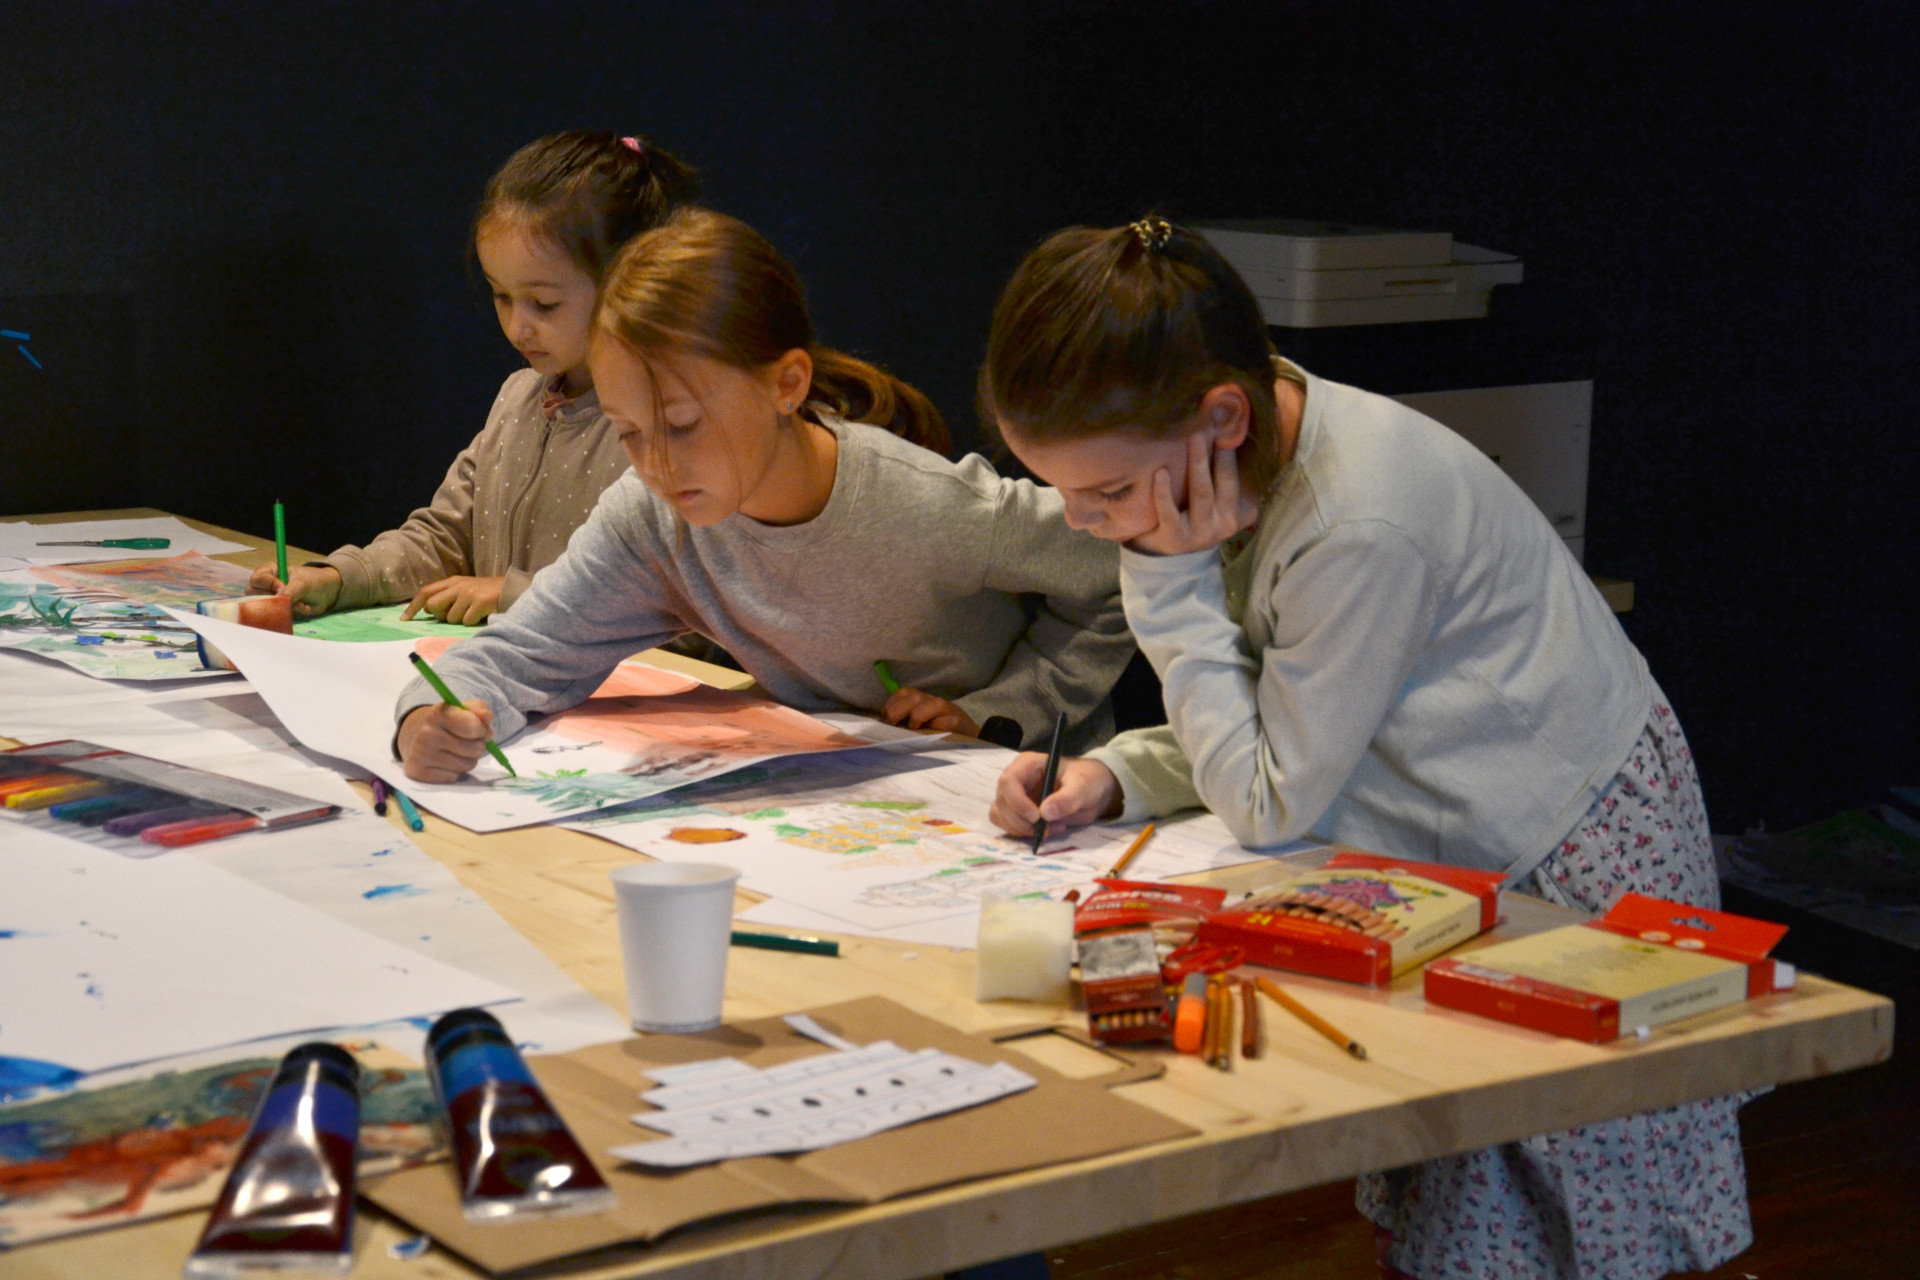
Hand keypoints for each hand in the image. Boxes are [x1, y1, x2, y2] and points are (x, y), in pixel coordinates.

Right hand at [251, 563, 342, 617]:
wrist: (326, 593)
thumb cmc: (313, 581)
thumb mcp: (303, 583)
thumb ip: (291, 590)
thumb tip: (278, 598)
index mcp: (269, 571)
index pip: (258, 579)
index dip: (269, 585)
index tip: (283, 589)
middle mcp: (265, 585)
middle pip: (256, 595)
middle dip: (276, 600)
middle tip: (293, 599)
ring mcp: (269, 598)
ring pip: (266, 608)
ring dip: (286, 608)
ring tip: (303, 604)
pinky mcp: (276, 610)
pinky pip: (276, 615)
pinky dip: (290, 614)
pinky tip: (304, 608)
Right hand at [397, 700, 494, 783]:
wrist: (414, 736)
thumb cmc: (445, 722)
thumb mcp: (461, 709)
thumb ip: (479, 709)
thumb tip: (488, 717)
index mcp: (437, 714)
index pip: (473, 727)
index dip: (482, 730)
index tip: (479, 729)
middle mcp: (427, 734)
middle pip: (475, 749)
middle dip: (477, 746)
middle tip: (467, 741)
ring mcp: (420, 755)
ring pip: (467, 765)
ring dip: (468, 760)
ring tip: (456, 751)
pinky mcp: (418, 773)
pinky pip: (454, 777)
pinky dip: (454, 771)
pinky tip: (444, 762)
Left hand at [402, 575, 504, 624]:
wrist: (513, 590)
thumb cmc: (488, 593)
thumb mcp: (466, 590)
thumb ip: (447, 596)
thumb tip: (427, 608)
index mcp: (453, 582)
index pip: (426, 592)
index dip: (413, 606)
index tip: (404, 619)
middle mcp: (458, 585)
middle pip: (433, 605)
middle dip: (440, 615)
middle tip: (455, 614)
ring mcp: (469, 593)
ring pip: (450, 617)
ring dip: (460, 620)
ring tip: (473, 613)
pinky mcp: (480, 602)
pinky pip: (466, 621)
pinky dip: (472, 623)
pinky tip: (481, 615)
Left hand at [882, 687, 980, 738]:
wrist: (969, 739)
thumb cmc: (938, 734)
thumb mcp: (918, 726)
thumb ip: (903, 722)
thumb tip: (880, 724)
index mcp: (923, 701)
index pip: (904, 692)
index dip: (891, 702)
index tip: (884, 717)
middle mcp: (934, 702)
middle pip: (914, 696)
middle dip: (898, 709)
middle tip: (894, 725)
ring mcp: (948, 711)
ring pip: (933, 704)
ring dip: (918, 716)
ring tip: (914, 729)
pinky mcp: (959, 722)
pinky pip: (948, 721)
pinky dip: (938, 726)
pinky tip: (932, 734)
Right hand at [989, 752, 1121, 836]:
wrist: (1094, 792)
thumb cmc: (1088, 780)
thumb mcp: (1083, 786)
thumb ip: (1066, 799)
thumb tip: (1045, 813)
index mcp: (1028, 764)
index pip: (1008, 781)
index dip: (1017, 801)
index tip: (1036, 817)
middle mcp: (1017, 780)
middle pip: (1002, 802)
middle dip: (1021, 821)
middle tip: (1047, 830)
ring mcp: (1015, 797)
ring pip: (1001, 816)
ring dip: (1022, 829)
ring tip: (1051, 830)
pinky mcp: (1018, 813)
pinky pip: (1009, 826)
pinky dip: (1024, 833)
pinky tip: (1048, 831)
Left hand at [1126, 429, 1260, 556]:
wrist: (1168, 550)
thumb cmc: (1194, 516)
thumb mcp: (1217, 502)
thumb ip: (1225, 479)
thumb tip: (1229, 434)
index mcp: (1237, 513)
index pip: (1236, 478)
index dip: (1230, 453)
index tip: (1226, 427)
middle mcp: (1224, 524)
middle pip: (1224, 482)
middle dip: (1218, 453)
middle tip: (1210, 427)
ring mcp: (1202, 533)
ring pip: (1201, 494)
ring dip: (1198, 463)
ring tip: (1194, 438)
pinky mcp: (1176, 539)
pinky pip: (1170, 512)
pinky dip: (1164, 492)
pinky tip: (1160, 472)